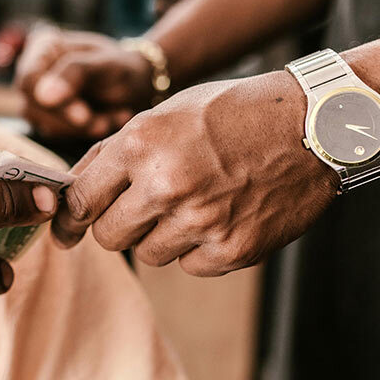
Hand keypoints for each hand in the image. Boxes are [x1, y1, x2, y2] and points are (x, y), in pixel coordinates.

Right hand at [14, 27, 154, 138]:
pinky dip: (85, 133)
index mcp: (44, 46)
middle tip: (103, 123)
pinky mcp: (47, 119)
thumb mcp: (106, 65)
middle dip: (71, 119)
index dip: (52, 100)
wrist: (137, 88)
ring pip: (45, 124)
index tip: (83, 115)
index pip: (29, 78)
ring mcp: (38, 97)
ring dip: (82, 128)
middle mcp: (34, 71)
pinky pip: (59, 134)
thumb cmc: (122, 68)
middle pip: (33, 105)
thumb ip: (75, 73)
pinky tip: (107, 121)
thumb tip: (43, 97)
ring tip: (111, 118)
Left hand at [52, 72, 338, 275]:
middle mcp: (166, 183)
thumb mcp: (165, 113)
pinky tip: (222, 216)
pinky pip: (190, 267)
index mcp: (141, 143)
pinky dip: (200, 249)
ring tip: (193, 203)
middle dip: (117, 225)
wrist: (312, 125)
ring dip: (161, 235)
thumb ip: (115, 152)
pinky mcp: (232, 249)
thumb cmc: (233, 113)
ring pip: (148, 253)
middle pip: (108, 236)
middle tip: (141, 208)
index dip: (70, 218)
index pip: (81, 199)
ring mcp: (200, 221)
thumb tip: (70, 191)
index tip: (67, 229)